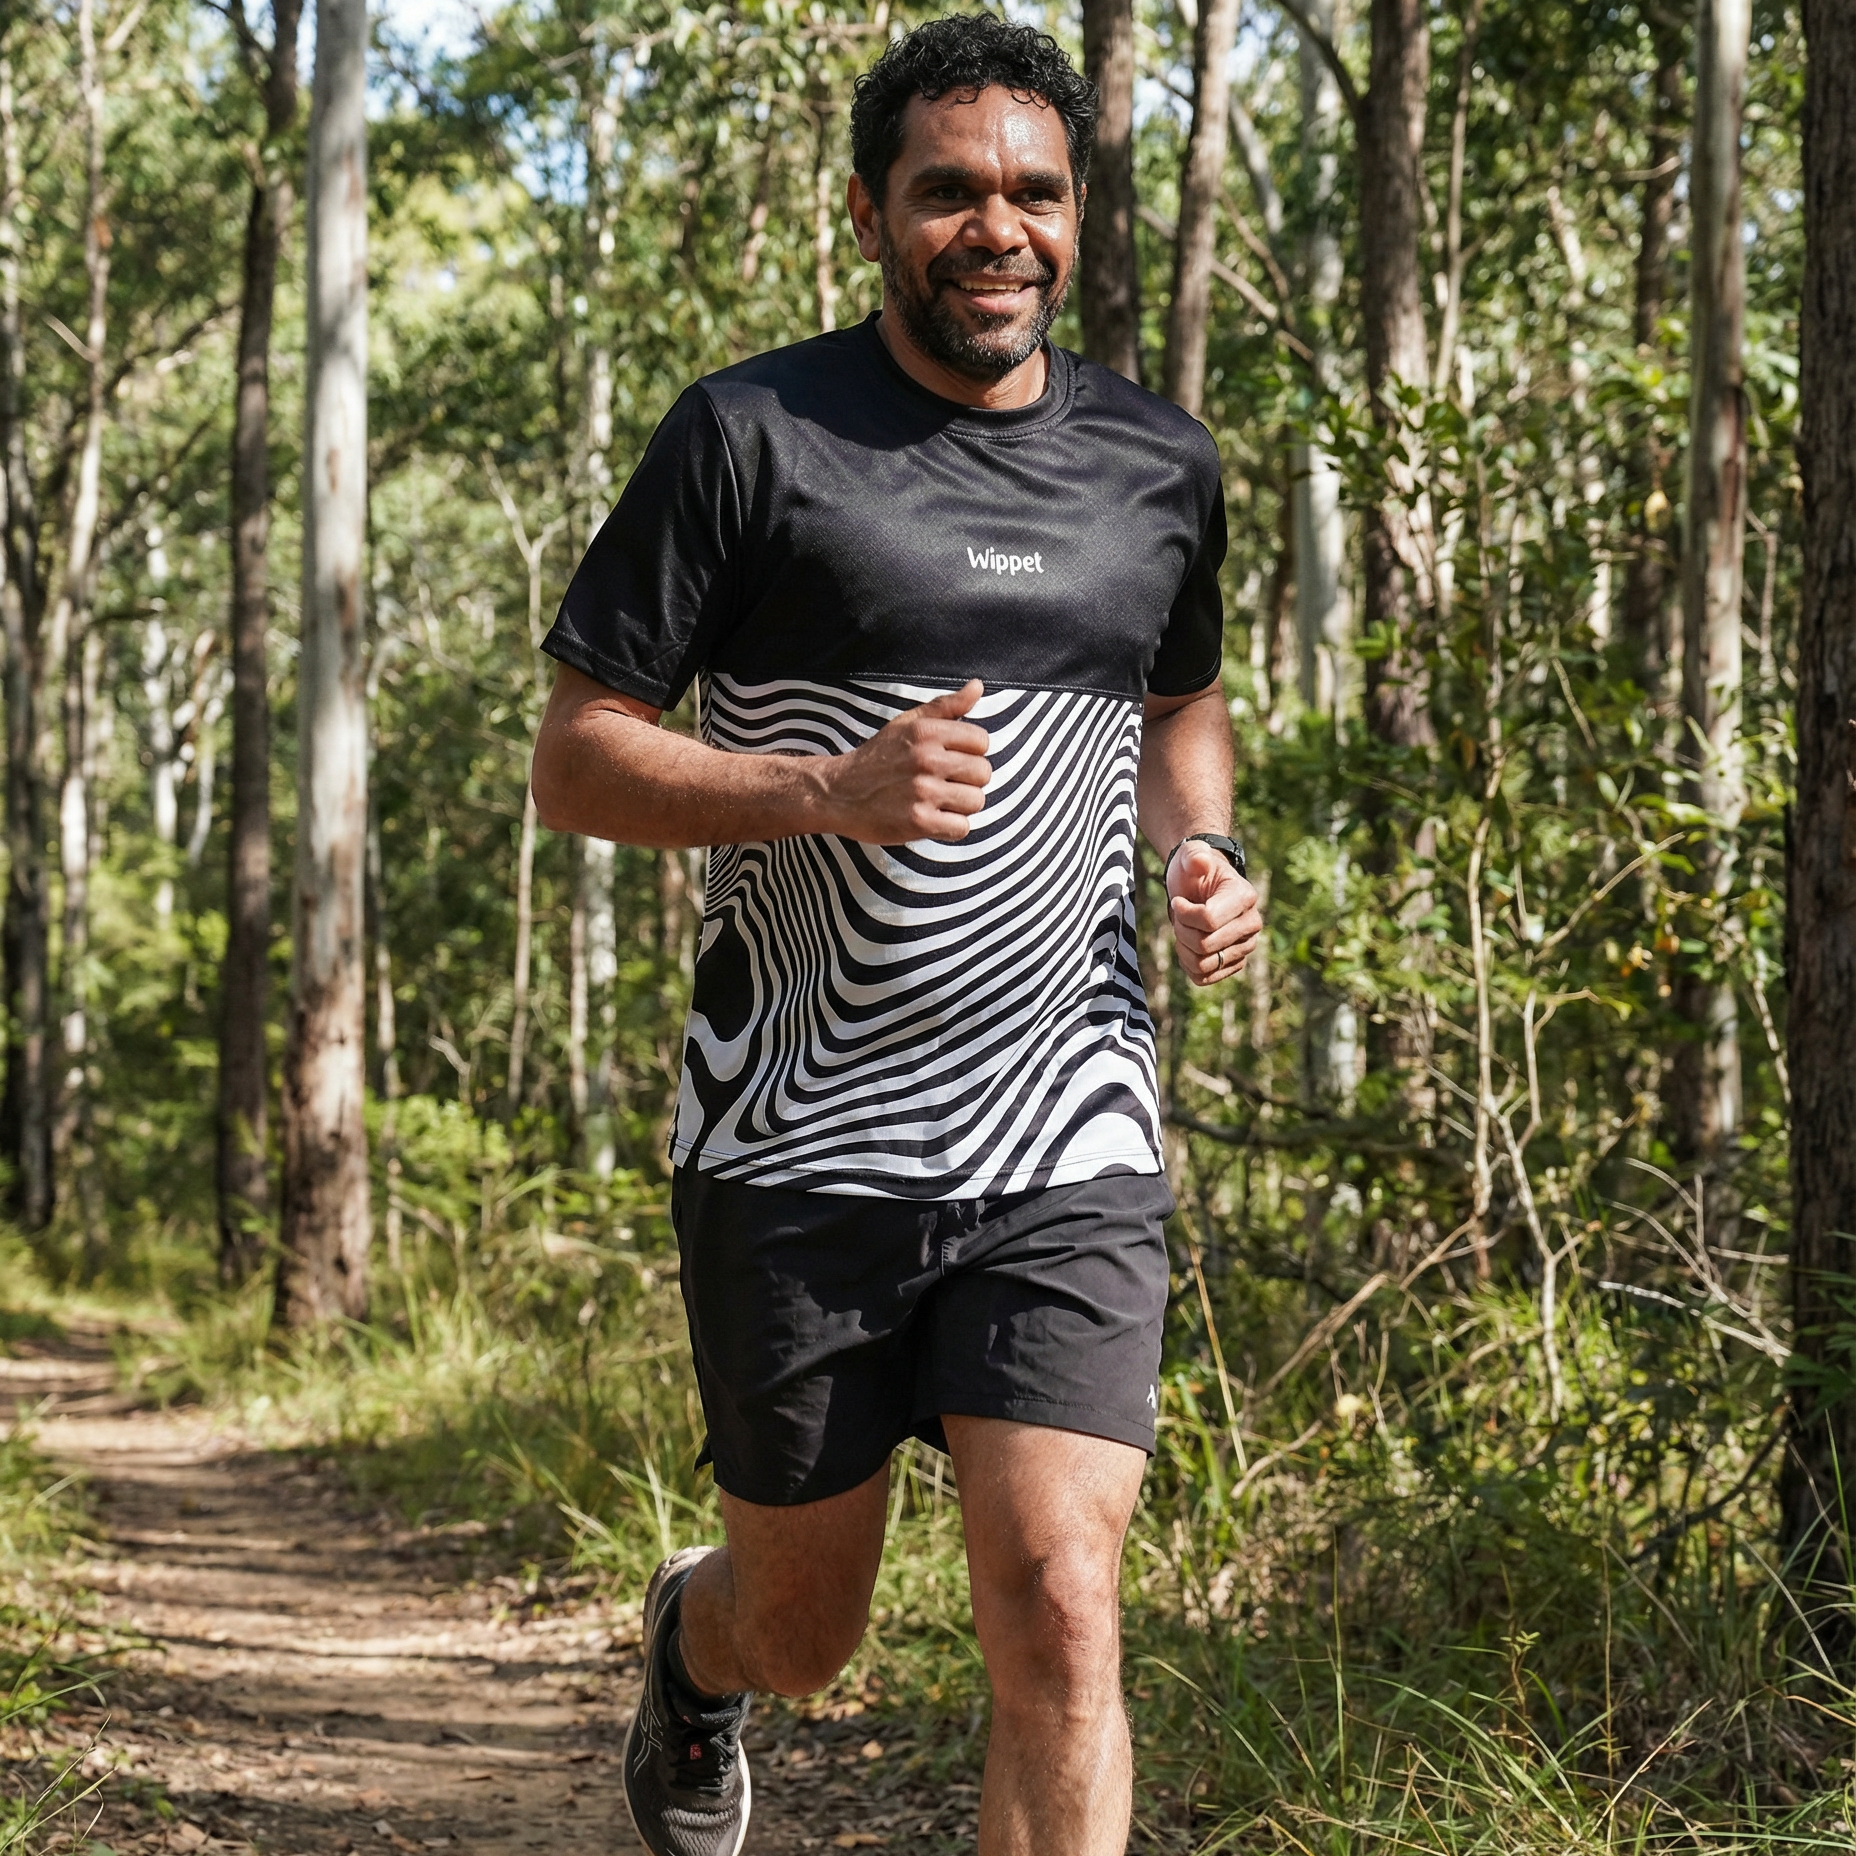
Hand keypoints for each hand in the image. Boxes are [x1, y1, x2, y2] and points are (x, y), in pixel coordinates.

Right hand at [820, 679, 991, 844]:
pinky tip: (933, 819)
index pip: (981, 741)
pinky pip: (961, 828)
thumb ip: (946, 706)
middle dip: (968, 780)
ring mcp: (923, 792)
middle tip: (944, 783)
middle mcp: (927, 759)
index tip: (952, 760)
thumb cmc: (877, 758)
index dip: (971, 753)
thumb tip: (978, 686)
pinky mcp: (919, 821)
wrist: (838, 793)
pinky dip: (951, 827)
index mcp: (926, 732)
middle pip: (983, 773)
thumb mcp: (907, 723)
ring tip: (938, 802)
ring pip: (976, 801)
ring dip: (960, 806)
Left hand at [1167, 841, 1261, 986]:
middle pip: (1204, 945)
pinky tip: (1188, 945)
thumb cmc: (1193, 872)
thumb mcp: (1190, 855)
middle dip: (1181, 930)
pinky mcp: (1235, 964)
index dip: (1184, 913)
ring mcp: (1245, 947)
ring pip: (1203, 964)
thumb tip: (1201, 861)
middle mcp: (1252, 924)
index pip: (1209, 920)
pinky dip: (1188, 964)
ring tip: (1184, 929)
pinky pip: (1203, 978)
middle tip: (1180, 916)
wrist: (1198, 888)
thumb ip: (1193, 854)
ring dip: (1183, 948)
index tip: (1178, 901)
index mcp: (1245, 897)